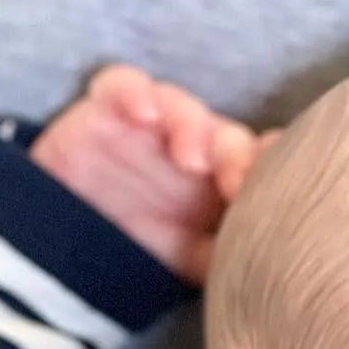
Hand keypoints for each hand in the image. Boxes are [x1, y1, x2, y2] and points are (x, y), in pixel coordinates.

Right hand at [29, 65, 278, 285]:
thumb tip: (278, 259)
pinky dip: (133, 92)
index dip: (273, 167)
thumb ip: (232, 254)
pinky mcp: (105, 111)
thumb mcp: (192, 263)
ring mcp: (149, 128)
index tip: (285, 187)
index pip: (256, 162)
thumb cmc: (135, 252)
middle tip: (233, 183)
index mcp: (218, 183)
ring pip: (181, 108)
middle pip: (224, 135)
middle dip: (235, 154)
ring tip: (190, 158)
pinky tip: (144, 114)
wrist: (63, 249)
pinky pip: (121, 85)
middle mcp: (191, 150)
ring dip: (190, 127)